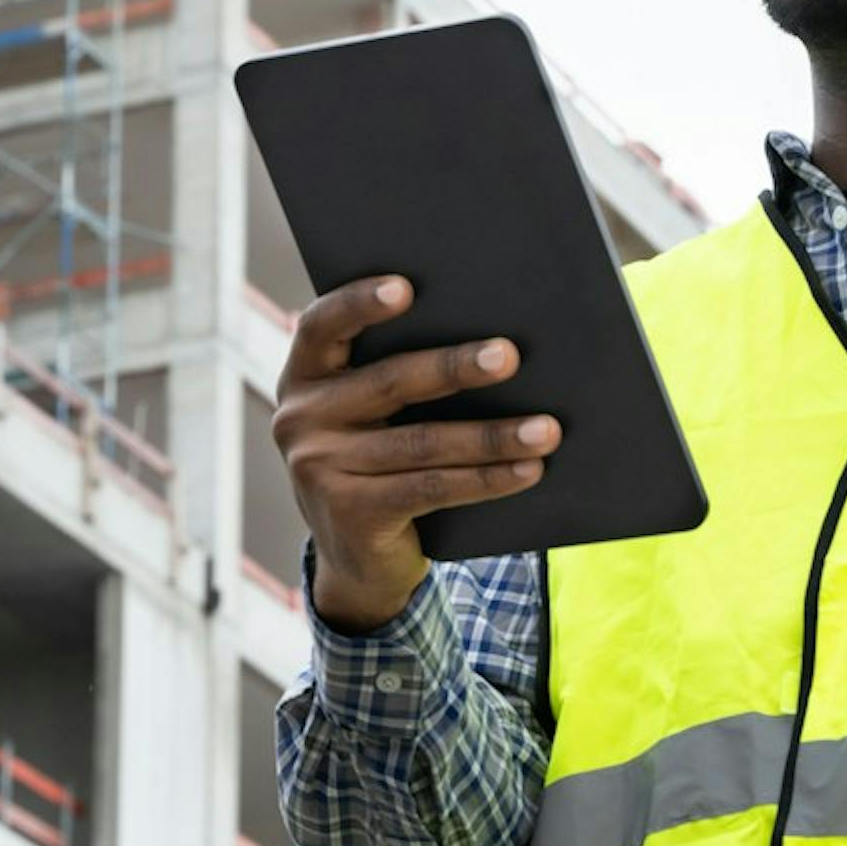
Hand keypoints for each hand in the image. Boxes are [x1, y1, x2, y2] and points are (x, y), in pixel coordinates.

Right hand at [269, 275, 562, 633]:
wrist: (356, 559)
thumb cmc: (378, 460)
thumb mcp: (370, 415)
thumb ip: (396, 376)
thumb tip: (492, 342)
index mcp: (304, 374)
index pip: (322, 325)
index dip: (359, 303)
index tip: (406, 286)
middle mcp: (300, 418)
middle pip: (389, 383)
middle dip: (455, 367)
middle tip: (509, 355)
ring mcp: (320, 470)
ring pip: (422, 443)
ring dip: (492, 435)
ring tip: (547, 429)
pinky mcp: (351, 515)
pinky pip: (432, 488)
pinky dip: (488, 479)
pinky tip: (528, 469)